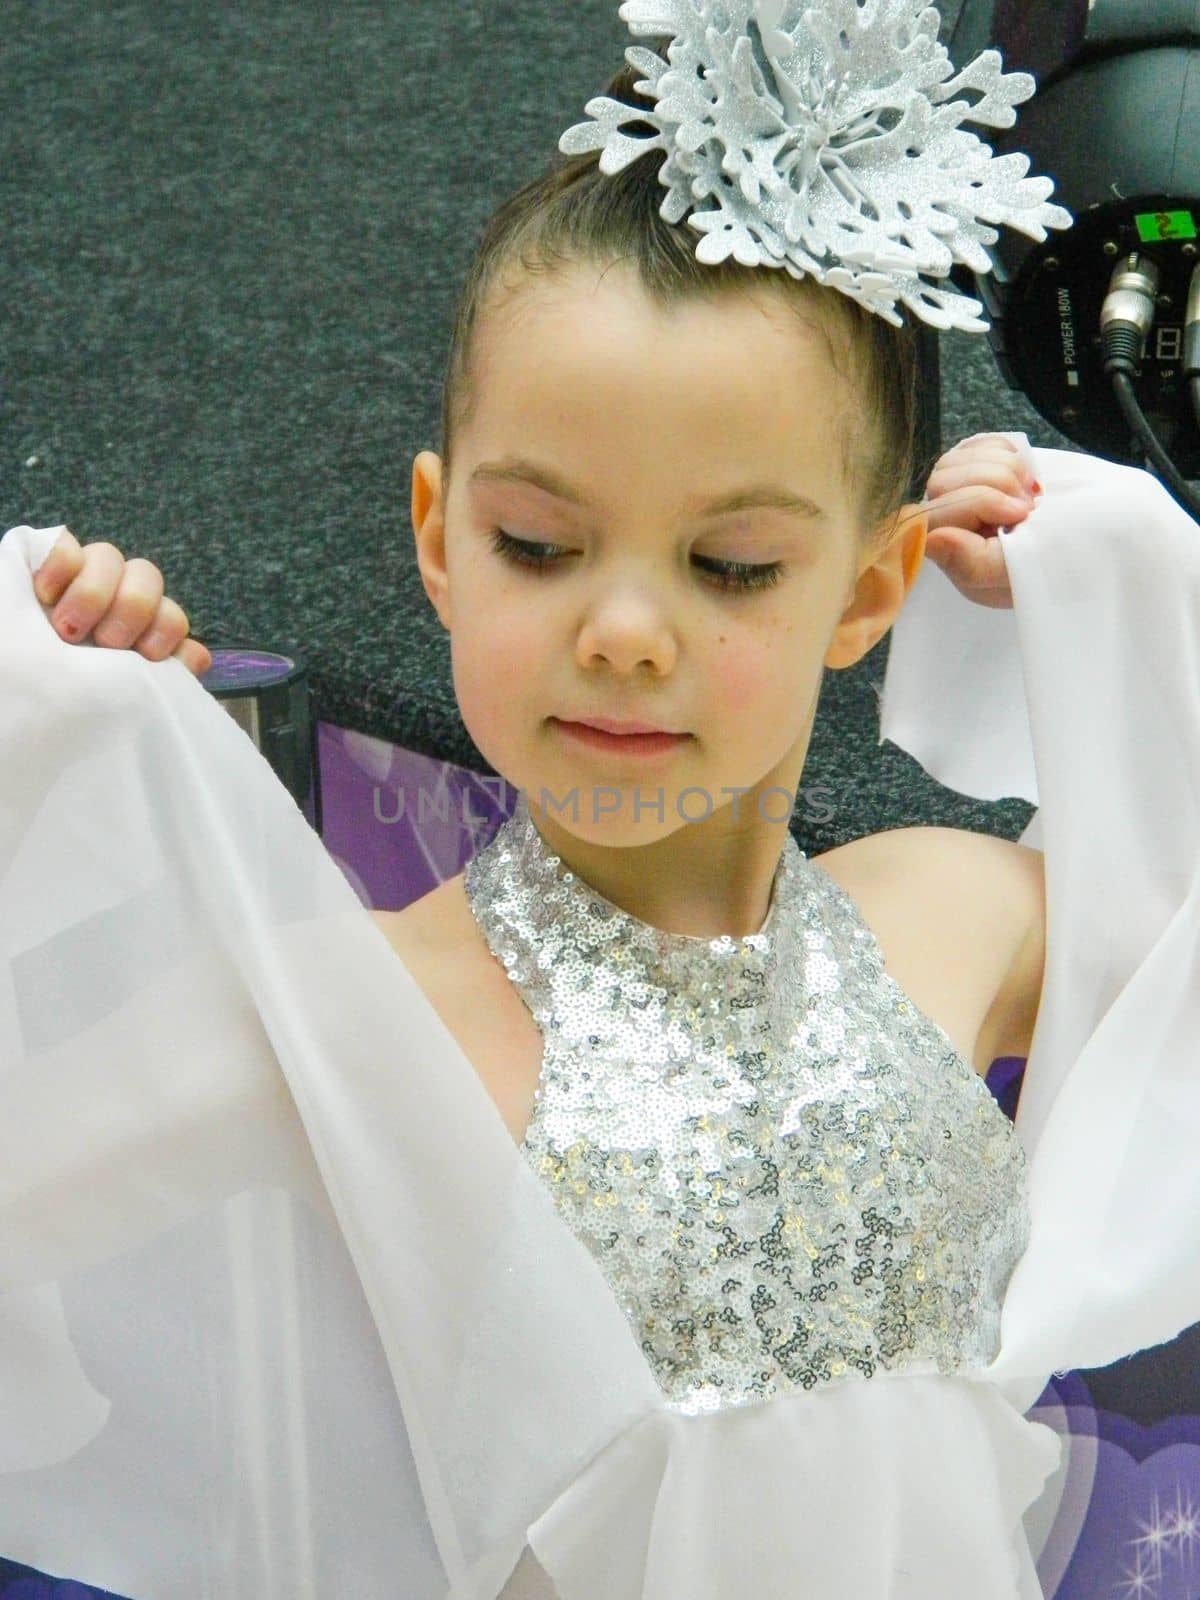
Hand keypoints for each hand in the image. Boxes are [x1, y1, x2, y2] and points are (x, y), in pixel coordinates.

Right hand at [32, 528, 212, 676]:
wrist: (31, 682)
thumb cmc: (80, 686)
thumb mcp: (123, 685)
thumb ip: (164, 672)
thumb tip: (198, 656)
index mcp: (144, 625)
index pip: (172, 614)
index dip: (165, 631)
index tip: (144, 655)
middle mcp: (118, 593)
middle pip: (146, 575)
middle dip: (130, 610)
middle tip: (106, 642)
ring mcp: (84, 574)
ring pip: (108, 556)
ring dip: (93, 593)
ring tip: (68, 628)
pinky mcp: (48, 564)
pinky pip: (63, 544)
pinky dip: (59, 567)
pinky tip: (46, 595)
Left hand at [922, 435, 1041, 609]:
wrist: (1059, 551)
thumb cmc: (1031, 573)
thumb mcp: (1009, 577)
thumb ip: (972, 564)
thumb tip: (934, 539)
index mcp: (939, 547)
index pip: (935, 512)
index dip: (980, 504)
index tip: (1021, 516)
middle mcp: (938, 515)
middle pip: (942, 480)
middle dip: (996, 485)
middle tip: (1029, 508)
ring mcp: (953, 486)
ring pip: (960, 457)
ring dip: (1007, 469)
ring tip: (1031, 498)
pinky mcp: (972, 464)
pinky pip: (981, 443)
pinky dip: (1010, 454)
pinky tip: (1025, 481)